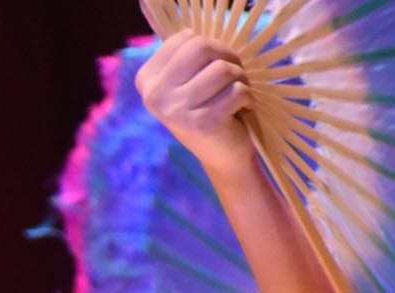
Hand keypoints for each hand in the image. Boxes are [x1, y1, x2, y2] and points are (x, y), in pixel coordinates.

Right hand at [136, 32, 255, 174]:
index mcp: (146, 81)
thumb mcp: (186, 83)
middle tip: (234, 77)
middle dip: (228, 58)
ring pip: (224, 69)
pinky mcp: (202, 123)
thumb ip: (184, 57)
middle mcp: (155, 96)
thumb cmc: (208, 110)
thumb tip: (191, 35)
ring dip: (241, 80)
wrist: (220, 156)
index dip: (211, 48)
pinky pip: (238, 90)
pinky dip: (248, 98)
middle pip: (202, 48)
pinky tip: (240, 111)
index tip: (215, 67)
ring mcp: (176, 110)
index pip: (185, 38)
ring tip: (237, 95)